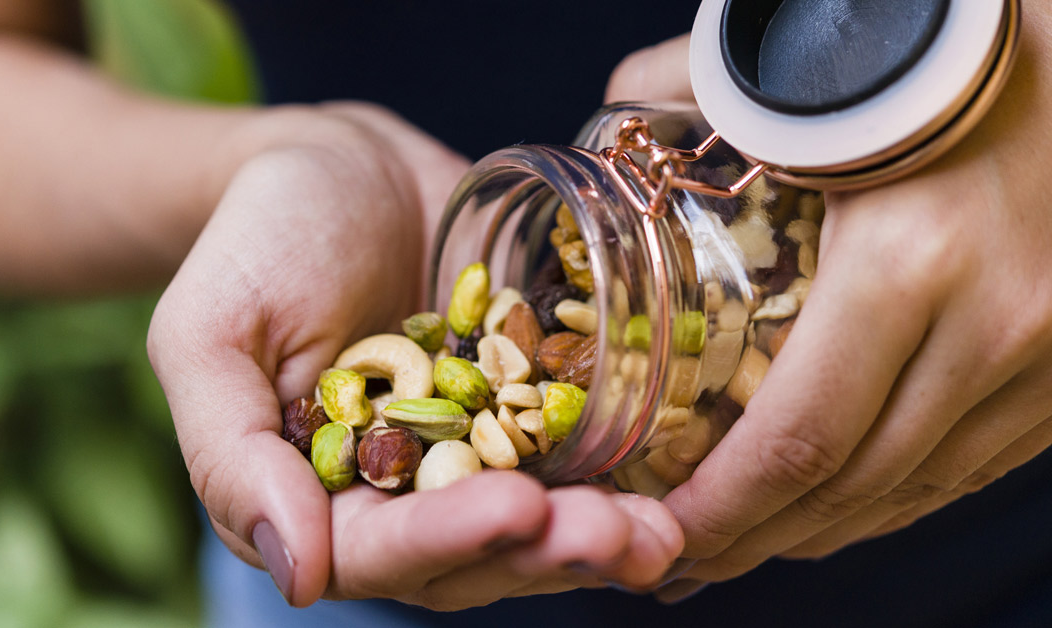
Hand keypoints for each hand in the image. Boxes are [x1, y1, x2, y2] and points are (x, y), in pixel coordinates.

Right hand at [147, 103, 682, 608]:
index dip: (446, 541)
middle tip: (621, 535)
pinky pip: (577, 451)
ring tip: (662, 528)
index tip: (515, 509)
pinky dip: (626, 471)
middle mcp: (401, 495)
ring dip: (600, 534)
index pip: (378, 553)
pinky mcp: (526, 406)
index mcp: (317, 498)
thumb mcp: (207, 335)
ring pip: (538, 522)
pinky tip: (677, 476)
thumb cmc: (255, 243)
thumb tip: (295, 573)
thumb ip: (230, 458)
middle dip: (546, 551)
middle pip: (475, 555)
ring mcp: (473, 452)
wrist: (337, 167)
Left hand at [609, 17, 1051, 601]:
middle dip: (755, 538)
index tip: (660, 531)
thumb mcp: (815, 75)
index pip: (797, 438)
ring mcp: (1049, 359)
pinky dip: (896, 498)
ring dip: (821, 531)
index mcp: (909, 263)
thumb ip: (690, 83)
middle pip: (852, 486)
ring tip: (745, 544)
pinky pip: (974, 466)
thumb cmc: (948, 49)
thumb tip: (611, 103)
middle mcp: (993, 327)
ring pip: (916, 490)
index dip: (721, 510)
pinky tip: (841, 505)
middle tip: (681, 557)